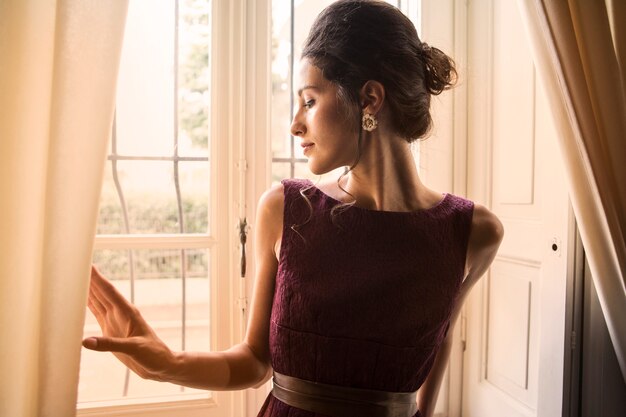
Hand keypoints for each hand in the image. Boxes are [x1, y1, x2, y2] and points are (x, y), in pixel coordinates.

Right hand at [83, 266, 178, 381]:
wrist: (160, 366)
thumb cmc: (153, 354)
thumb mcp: (134, 349)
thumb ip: (111, 344)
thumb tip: (86, 341)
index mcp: (128, 312)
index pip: (109, 292)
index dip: (98, 278)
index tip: (88, 265)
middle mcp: (119, 313)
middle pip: (101, 293)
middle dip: (89, 279)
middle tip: (74, 265)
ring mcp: (114, 321)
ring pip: (97, 301)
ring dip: (86, 289)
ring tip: (73, 277)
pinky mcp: (110, 330)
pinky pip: (96, 313)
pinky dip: (87, 305)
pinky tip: (79, 298)